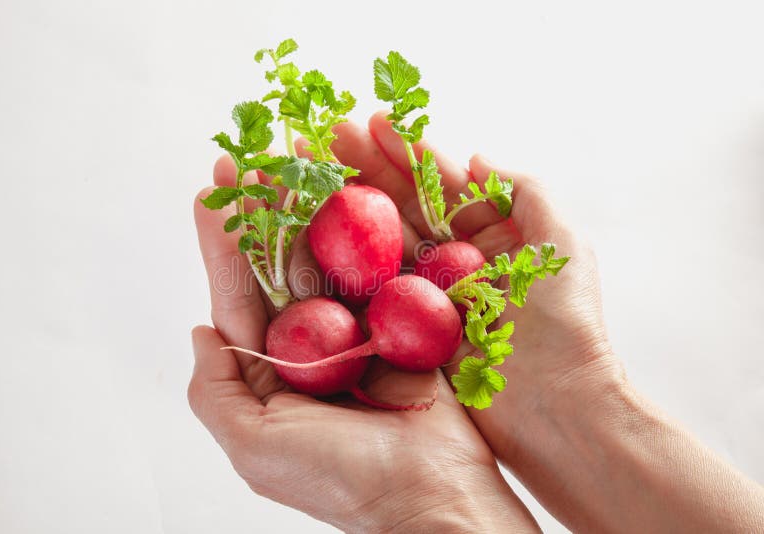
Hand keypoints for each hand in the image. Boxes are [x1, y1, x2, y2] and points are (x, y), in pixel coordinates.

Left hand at [189, 156, 538, 531]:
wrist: (432, 494)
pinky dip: (367, 229)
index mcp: (275, 371)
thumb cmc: (341, 481)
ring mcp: (360, 330)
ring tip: (293, 155)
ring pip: (331, 258)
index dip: (224, 241)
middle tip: (250, 155)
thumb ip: (217, 393)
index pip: (239, 294)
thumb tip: (202, 332)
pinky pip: (380, 267)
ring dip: (311, 208)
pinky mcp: (403, 322)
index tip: (213, 189)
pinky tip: (352, 187)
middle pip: (282, 266)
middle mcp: (314, 346)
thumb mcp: (255, 449)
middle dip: (264, 212)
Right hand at [330, 112, 622, 526]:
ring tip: (306, 172)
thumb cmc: (565, 326)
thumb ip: (525, 190)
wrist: (555, 409)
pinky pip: (368, 289)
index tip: (372, 121)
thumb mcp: (561, 245)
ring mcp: (424, 295)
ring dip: (343, 206)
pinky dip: (340, 263)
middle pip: (400, 205)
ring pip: (379, 242)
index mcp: (488, 234)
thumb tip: (476, 155)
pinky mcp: (405, 330)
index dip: (407, 150)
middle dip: (362, 167)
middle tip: (323, 137)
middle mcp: (450, 260)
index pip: (440, 183)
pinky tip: (311, 233)